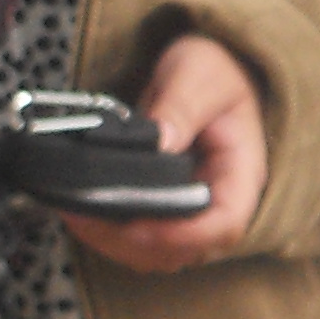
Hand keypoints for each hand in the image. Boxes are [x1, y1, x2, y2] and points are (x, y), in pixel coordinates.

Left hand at [63, 34, 263, 272]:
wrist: (208, 65)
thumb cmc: (212, 67)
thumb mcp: (196, 74)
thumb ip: (179, 107)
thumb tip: (159, 143)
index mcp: (241, 170)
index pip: (224, 223)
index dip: (182, 235)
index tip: (137, 225)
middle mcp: (222, 197)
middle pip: (187, 249)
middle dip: (135, 243)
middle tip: (87, 219)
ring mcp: (196, 206)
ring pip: (163, 253)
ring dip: (120, 244)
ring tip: (79, 217)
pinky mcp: (170, 205)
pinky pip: (147, 239)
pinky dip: (115, 236)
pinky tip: (86, 216)